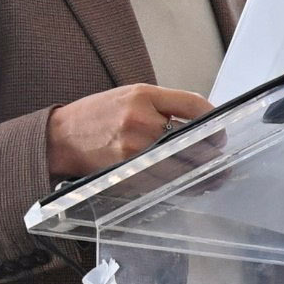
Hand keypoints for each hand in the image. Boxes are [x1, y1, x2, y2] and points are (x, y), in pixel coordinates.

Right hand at [46, 84, 211, 175]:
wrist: (60, 138)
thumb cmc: (98, 116)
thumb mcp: (131, 96)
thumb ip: (165, 105)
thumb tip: (202, 121)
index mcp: (144, 96)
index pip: (194, 105)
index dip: (214, 121)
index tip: (218, 132)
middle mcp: (140, 120)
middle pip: (194, 140)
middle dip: (213, 153)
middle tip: (223, 161)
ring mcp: (134, 149)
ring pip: (183, 166)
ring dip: (203, 175)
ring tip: (215, 178)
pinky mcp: (128, 172)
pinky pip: (164, 182)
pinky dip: (181, 185)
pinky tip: (190, 186)